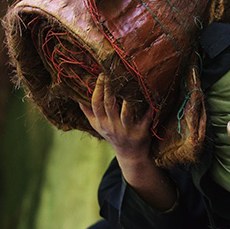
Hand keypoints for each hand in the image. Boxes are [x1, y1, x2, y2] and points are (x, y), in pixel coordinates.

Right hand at [79, 75, 177, 210]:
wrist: (130, 155)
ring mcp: (127, 130)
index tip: (102, 75)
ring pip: (126, 112)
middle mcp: (112, 126)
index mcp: (101, 123)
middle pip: (109, 105)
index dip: (98, 89)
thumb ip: (88, 113)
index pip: (96, 103)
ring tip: (129, 83)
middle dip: (110, 88)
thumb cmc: (113, 135)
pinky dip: (149, 109)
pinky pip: (146, 119)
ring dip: (127, 99)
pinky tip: (152, 98)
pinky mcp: (141, 132)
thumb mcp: (98, 126)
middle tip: (113, 73)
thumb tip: (77, 98)